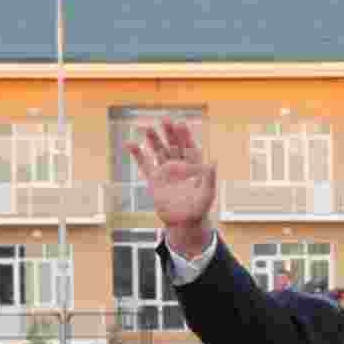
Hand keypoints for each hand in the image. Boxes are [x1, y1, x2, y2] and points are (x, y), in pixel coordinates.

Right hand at [126, 118, 216, 237]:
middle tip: (165, 119)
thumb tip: (214, 161)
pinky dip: (137, 154)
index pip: (189, 146)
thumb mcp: (207, 194)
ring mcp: (166, 171)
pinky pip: (144, 164)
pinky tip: (129, 144)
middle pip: (173, 144)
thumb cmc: (198, 209)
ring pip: (159, 151)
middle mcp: (179, 165)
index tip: (180, 124)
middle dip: (169, 132)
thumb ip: (210, 178)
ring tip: (147, 127)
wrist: (183, 224)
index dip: (184, 135)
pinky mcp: (154, 180)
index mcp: (193, 166)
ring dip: (153, 139)